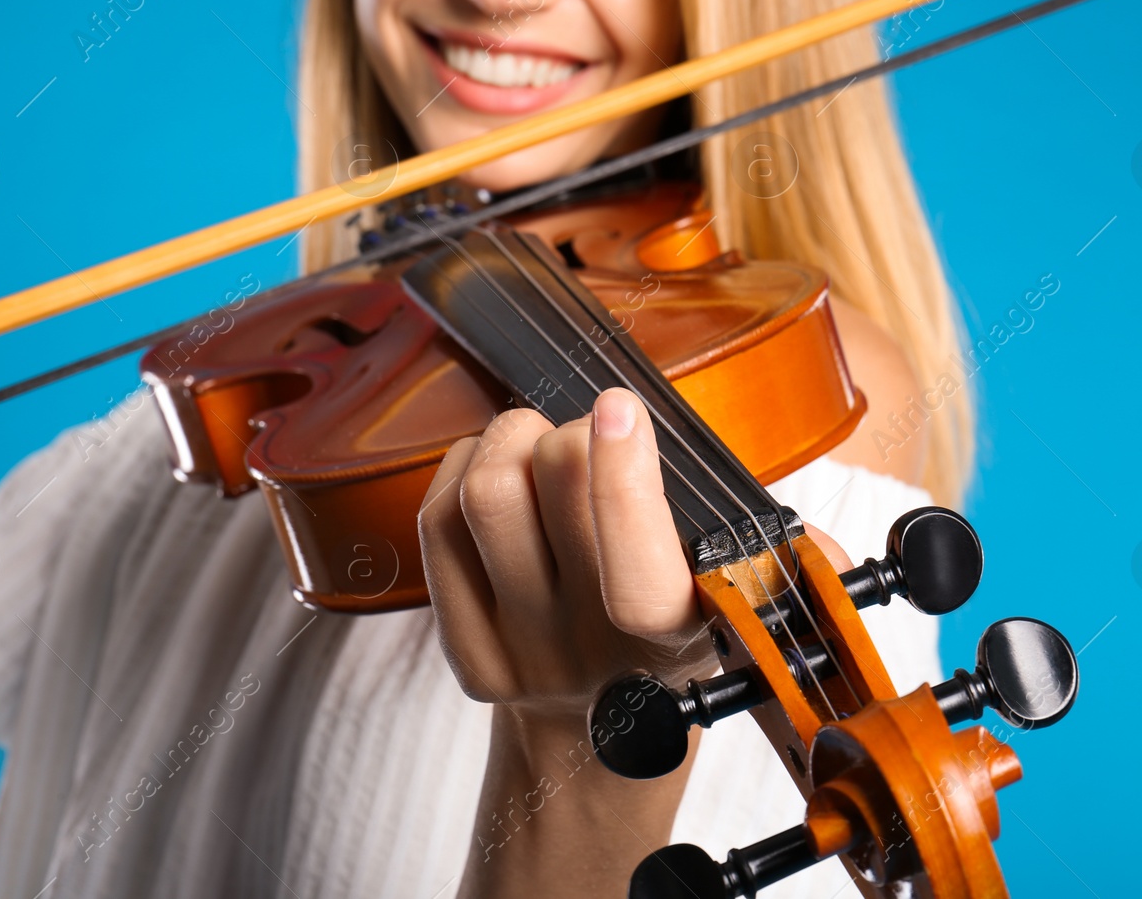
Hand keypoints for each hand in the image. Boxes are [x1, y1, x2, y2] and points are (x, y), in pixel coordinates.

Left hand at [417, 387, 713, 729]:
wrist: (601, 733)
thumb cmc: (657, 622)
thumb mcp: (704, 580)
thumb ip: (670, 510)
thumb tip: (612, 416)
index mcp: (676, 638)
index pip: (639, 575)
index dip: (623, 480)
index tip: (619, 408)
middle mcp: (596, 655)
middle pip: (553, 488)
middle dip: (568, 431)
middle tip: (583, 436)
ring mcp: (525, 658)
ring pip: (485, 493)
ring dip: (511, 441)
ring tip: (534, 448)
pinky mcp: (469, 656)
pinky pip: (437, 523)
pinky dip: (465, 467)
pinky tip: (492, 469)